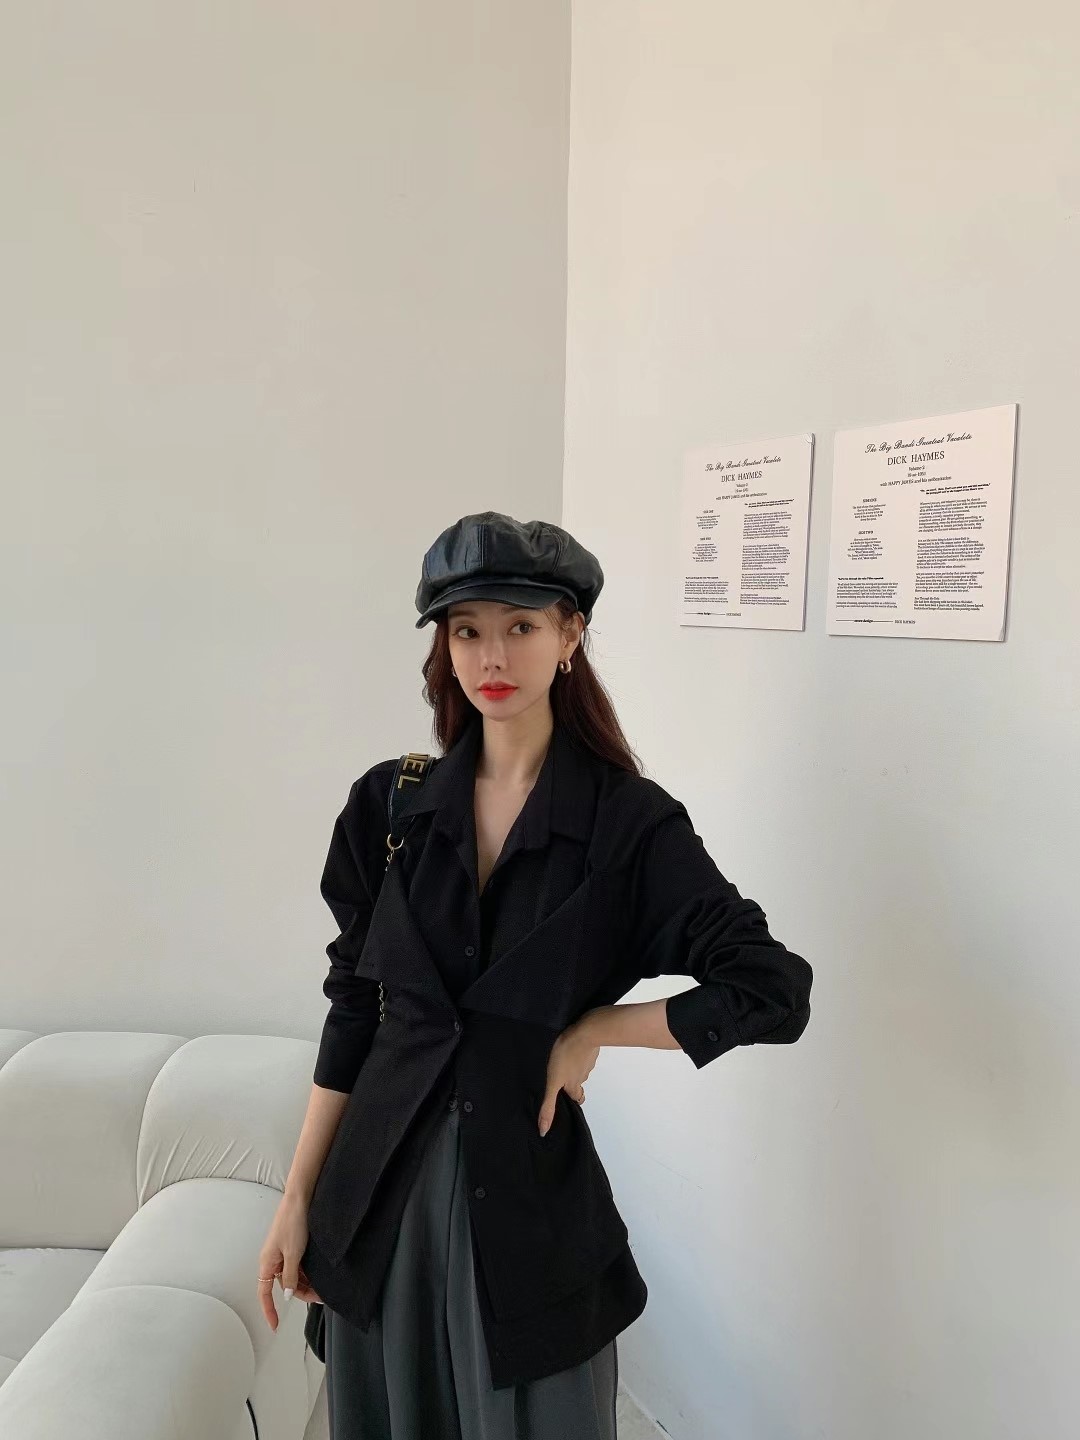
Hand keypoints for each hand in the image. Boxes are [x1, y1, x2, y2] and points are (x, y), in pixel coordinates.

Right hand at [258, 1197, 322, 1331]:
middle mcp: (273, 1259)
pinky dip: (307, 1272)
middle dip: (299, 1294)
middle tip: (318, 1297)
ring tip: (322, 1287)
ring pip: (292, 1276)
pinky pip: (298, 1265)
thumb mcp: (293, 1254)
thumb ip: (289, 1276)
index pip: (264, 1294)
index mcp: (267, 1263)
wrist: (300, 1197)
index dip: (269, 1311)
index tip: (274, 1325)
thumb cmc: (293, 1221)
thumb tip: (286, 1294)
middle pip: (283, 1285)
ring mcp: (282, 1252)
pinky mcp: (292, 1245)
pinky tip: (318, 1274)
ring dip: (305, 1283)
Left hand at [538, 1020, 599, 1136]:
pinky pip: (584, 1054)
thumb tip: (544, 1130)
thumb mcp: (552, 1082)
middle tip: (560, 1077)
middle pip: (579, 1084)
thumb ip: (548, 1105)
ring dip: (573, 1067)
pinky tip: (570, 1048)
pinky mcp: (589, 1048)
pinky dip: (578, 1054)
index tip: (564, 1098)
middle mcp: (582, 1076)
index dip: (570, 1099)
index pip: (576, 1099)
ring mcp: (588, 1062)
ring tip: (562, 1060)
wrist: (585, 1033)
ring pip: (581, 1069)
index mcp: (574, 1085)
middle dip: (571, 1083)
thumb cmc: (566, 1056)